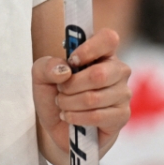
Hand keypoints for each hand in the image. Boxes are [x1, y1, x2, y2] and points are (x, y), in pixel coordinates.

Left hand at [33, 28, 130, 150]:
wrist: (59, 126)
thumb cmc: (54, 94)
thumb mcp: (40, 76)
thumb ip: (46, 65)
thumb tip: (65, 69)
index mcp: (100, 53)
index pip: (108, 38)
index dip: (89, 49)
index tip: (72, 61)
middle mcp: (117, 70)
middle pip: (99, 74)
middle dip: (70, 86)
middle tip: (61, 89)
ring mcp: (123, 93)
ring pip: (94, 98)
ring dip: (69, 103)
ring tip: (63, 104)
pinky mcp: (122, 115)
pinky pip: (97, 116)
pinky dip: (76, 117)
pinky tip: (70, 116)